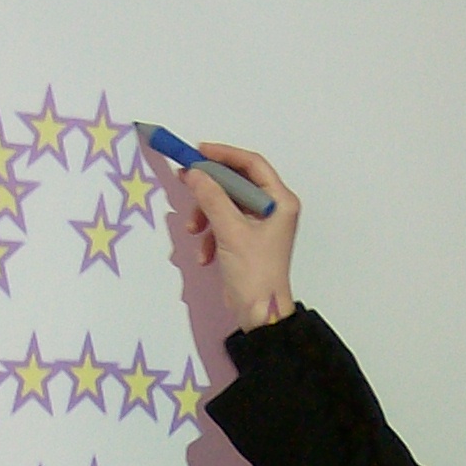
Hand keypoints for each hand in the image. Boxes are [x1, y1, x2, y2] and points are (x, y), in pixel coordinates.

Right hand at [177, 141, 299, 331]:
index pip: (252, 164)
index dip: (225, 154)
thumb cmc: (254, 273)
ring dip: (205, 216)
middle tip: (186, 182)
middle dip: (209, 189)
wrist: (258, 314)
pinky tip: (204, 255)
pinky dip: (210, 235)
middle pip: (235, 183)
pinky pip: (222, 225)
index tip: (199, 151)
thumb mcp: (230, 231)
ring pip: (224, 204)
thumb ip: (211, 198)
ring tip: (193, 232)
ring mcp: (259, 224)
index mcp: (280, 201)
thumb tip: (193, 173)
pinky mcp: (246, 240)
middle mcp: (272, 208)